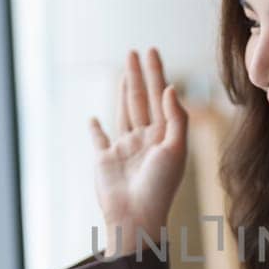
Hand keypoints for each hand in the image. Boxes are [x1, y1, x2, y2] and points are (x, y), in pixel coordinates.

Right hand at [91, 48, 188, 256]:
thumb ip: (176, 118)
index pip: (160, 97)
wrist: (135, 217)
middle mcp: (144, 139)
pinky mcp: (105, 160)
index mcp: (163, 136)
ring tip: (124, 70)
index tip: (152, 51)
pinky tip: (93, 118)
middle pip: (141, 99)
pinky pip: (99, 139)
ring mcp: (124, 148)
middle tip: (135, 51)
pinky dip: (95, 129)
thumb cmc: (159, 187)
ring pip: (124, 112)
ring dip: (123, 91)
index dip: (156, 73)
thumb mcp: (175, 150)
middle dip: (139, 75)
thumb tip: (170, 87)